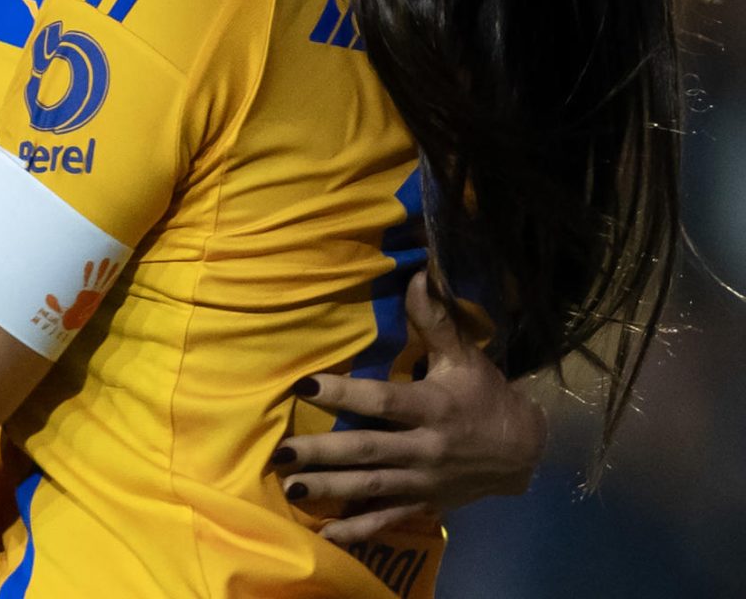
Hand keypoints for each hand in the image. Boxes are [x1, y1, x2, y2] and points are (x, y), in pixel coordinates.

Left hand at [272, 273, 547, 546]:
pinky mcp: (424, 503)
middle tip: (282, 451)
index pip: (382, 401)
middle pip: (367, 451)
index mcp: (431, 408)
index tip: (306, 384)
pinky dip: (357, 529)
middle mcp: (424, 449)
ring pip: (371, 488)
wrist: (524, 452)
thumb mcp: (465, 357)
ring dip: (330, 489)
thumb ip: (436, 320)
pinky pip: (387, 519)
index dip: (344, 393)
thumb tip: (417, 274)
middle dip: (323, 453)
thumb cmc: (485, 397)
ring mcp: (423, 481)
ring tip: (291, 486)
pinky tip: (325, 533)